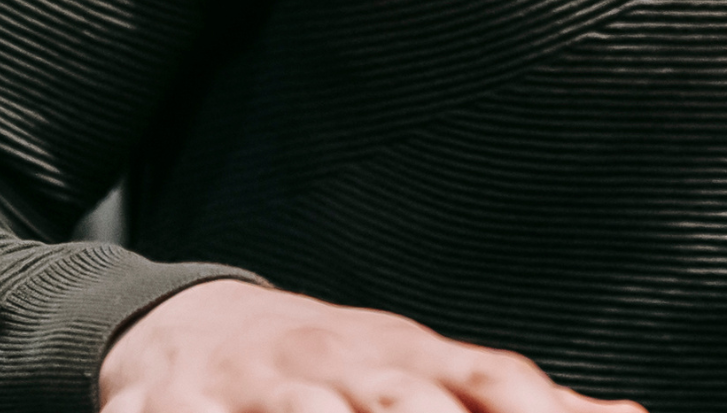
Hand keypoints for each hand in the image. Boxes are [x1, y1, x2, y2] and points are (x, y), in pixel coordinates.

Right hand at [99, 279, 641, 412]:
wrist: (192, 323)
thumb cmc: (334, 361)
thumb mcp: (423, 368)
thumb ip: (510, 396)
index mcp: (409, 357)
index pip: (487, 378)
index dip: (534, 409)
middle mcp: (345, 363)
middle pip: (406, 400)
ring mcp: (272, 383)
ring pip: (313, 411)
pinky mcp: (192, 405)